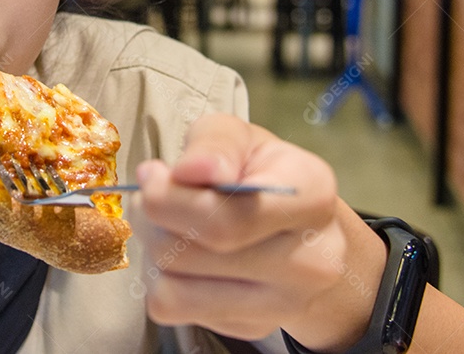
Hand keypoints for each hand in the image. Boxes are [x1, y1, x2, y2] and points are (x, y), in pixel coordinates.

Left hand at [130, 114, 385, 349]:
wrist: (293, 223)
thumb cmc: (257, 171)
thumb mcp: (238, 136)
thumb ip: (214, 145)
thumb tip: (189, 171)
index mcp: (312, 197)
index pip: (229, 218)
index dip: (172, 197)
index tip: (155, 173)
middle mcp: (312, 259)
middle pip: (194, 252)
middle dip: (153, 218)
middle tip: (151, 193)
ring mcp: (285, 302)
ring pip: (175, 285)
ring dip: (152, 249)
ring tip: (167, 223)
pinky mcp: (252, 327)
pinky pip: (173, 309)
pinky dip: (160, 281)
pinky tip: (180, 257)